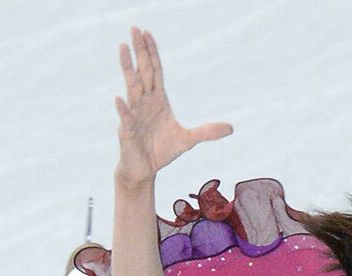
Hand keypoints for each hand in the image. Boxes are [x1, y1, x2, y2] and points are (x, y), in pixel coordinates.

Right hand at [114, 27, 232, 186]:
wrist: (145, 169)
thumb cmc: (162, 150)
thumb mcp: (188, 140)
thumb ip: (207, 132)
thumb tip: (231, 128)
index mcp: (157, 101)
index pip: (155, 72)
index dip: (152, 53)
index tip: (147, 34)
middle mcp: (144, 103)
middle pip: (142, 72)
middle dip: (140, 51)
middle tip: (134, 29)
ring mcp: (134, 115)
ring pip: (131, 88)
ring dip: (128, 68)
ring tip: (123, 48)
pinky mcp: (128, 132)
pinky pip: (126, 118)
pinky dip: (123, 109)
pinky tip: (120, 98)